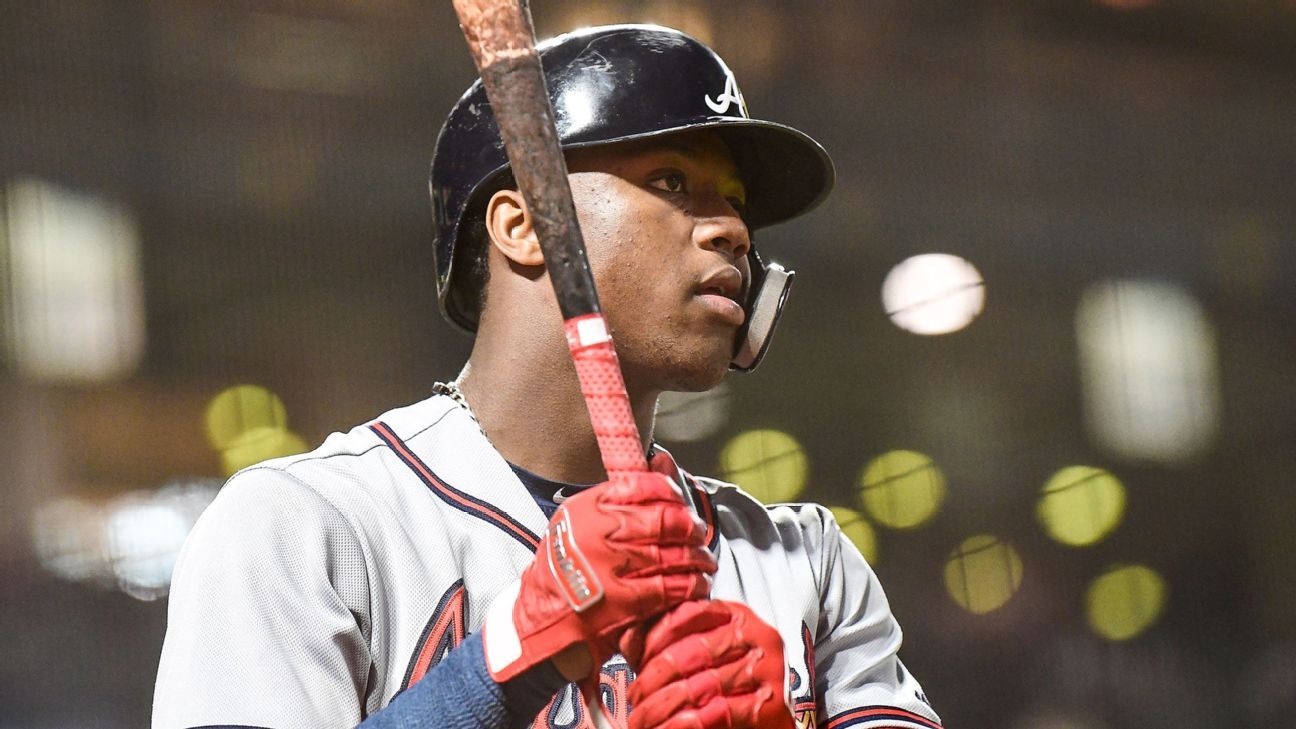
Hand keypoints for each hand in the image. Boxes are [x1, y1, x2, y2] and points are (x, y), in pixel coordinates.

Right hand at [482, 472, 715, 682]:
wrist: (542, 616)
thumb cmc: (565, 566)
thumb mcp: (579, 519)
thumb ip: (619, 494)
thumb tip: (662, 461)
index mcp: (588, 508)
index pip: (643, 485)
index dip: (671, 491)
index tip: (680, 501)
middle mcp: (600, 533)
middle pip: (665, 520)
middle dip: (690, 527)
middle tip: (697, 533)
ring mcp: (612, 567)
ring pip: (674, 554)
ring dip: (698, 558)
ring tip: (703, 561)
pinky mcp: (624, 601)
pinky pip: (672, 586)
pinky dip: (692, 585)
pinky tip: (697, 584)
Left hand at [625, 601, 793, 728]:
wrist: (769, 721)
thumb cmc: (731, 687)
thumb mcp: (701, 656)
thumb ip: (669, 644)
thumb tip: (627, 641)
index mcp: (737, 616)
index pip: (690, 614)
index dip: (656, 637)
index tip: (635, 659)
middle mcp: (756, 637)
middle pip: (692, 651)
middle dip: (654, 679)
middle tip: (635, 698)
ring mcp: (765, 670)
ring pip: (700, 685)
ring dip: (662, 708)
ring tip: (643, 719)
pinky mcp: (770, 705)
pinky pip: (716, 714)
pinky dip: (684, 725)